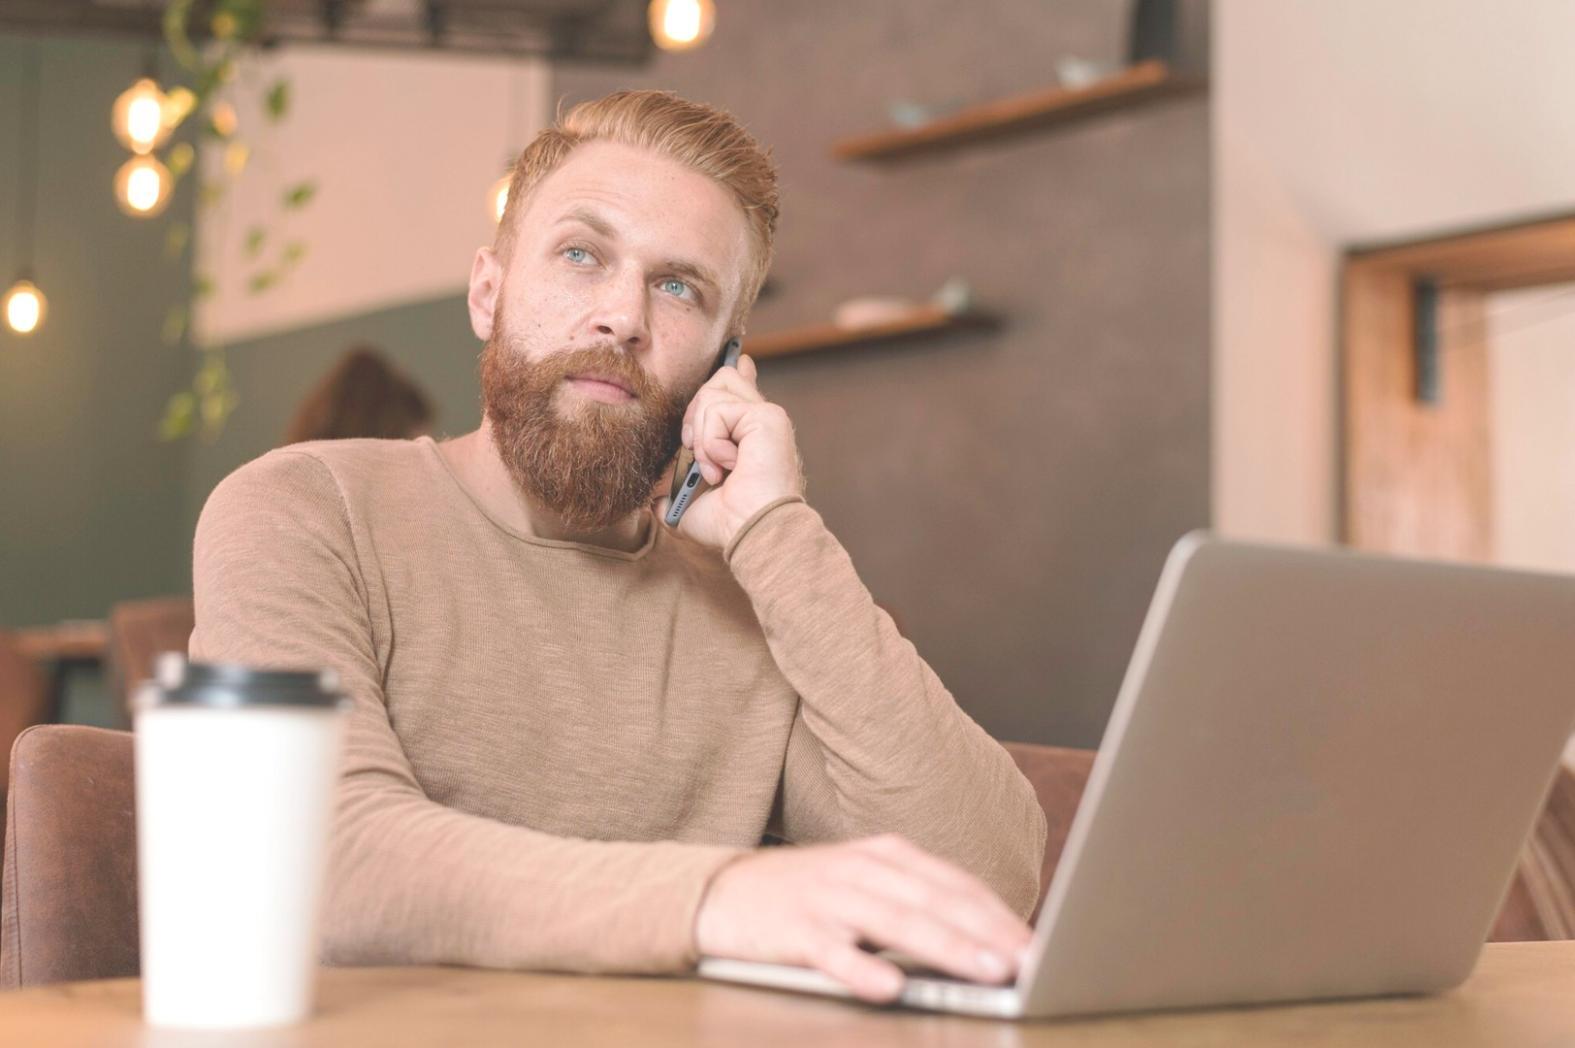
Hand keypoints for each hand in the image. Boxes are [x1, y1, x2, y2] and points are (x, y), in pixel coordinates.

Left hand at [657, 354, 803, 549]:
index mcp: (750, 433)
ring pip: (713, 392)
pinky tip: (727, 464)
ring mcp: (766, 415)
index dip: (739, 371)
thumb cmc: (730, 525)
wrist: (751, 531)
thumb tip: (656, 504)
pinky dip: (712, 440)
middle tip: (700, 456)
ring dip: (702, 433)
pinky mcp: (767, 416)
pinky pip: (718, 409)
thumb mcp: (691, 506)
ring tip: (716, 467)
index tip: (744, 362)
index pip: (743, 387)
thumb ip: (674, 496)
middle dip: (695, 415)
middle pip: (719, 379)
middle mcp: (761, 420)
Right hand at [694, 834, 1032, 1002]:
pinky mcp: (794, 931)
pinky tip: (889, 988)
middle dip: (987, 932)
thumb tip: (983, 941)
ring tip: (986, 971)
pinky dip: (862, 970)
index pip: (953, 883)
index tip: (1036, 944)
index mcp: (885, 855)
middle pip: (935, 901)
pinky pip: (833, 953)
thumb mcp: (864, 884)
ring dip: (946, 947)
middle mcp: (861, 870)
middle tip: (1028, 961)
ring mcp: (827, 898)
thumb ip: (915, 904)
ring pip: (896, 923)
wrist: (720, 891)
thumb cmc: (807, 896)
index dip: (997, 913)